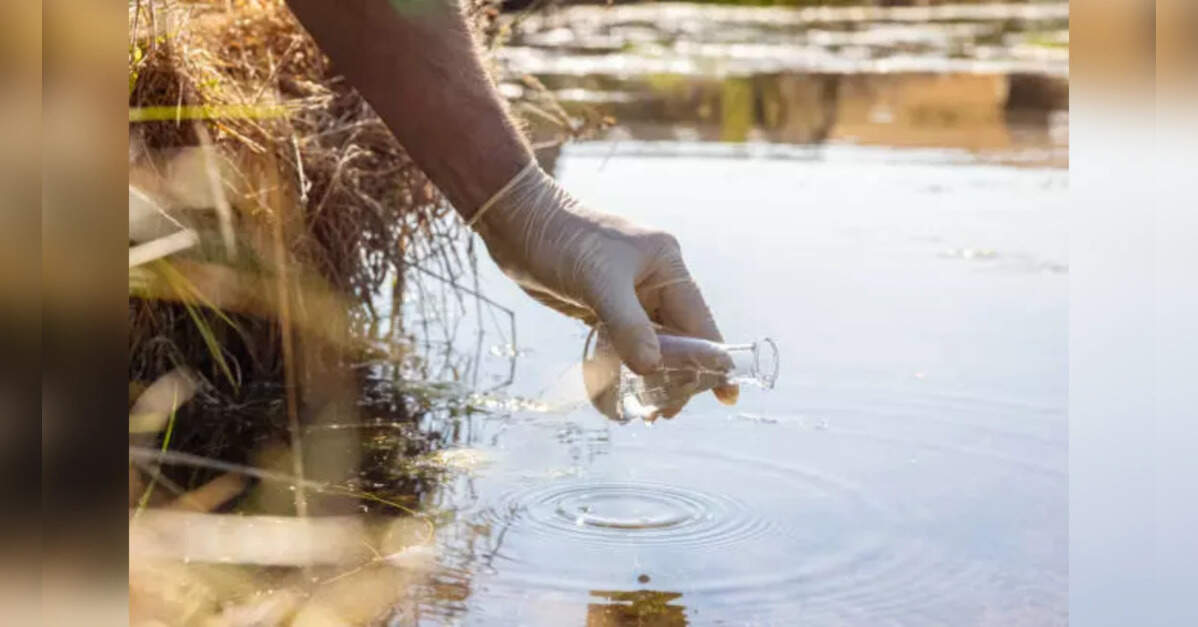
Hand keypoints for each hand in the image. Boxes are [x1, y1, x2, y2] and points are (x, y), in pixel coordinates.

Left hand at [472, 162, 737, 407]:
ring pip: (652, 344)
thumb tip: (653, 369)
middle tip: (664, 413)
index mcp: (667, 266)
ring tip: (648, 412)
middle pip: (680, 338)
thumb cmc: (561, 241)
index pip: (699, 321)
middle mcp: (654, 281)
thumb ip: (628, 325)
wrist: (516, 222)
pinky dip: (627, 366)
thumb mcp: (598, 282)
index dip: (712, 360)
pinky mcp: (603, 306)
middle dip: (679, 376)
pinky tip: (624, 392)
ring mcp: (629, 294)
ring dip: (652, 376)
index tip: (725, 397)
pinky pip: (625, 342)